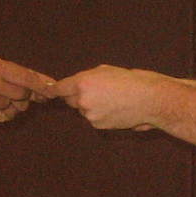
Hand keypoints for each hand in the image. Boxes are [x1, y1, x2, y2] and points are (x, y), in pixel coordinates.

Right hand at [0, 54, 56, 120]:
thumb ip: (9, 70)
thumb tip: (35, 81)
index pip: (26, 77)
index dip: (40, 85)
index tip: (52, 89)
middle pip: (22, 95)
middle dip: (25, 94)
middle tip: (19, 91)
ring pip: (13, 108)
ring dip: (12, 104)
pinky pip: (1, 116)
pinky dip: (2, 112)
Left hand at [49, 66, 174, 129]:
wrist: (148, 99)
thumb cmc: (129, 80)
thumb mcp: (104, 71)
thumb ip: (86, 78)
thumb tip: (76, 86)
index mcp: (82, 82)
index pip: (60, 88)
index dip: (53, 90)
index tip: (47, 92)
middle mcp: (82, 99)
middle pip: (70, 100)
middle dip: (77, 97)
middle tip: (96, 92)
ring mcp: (90, 114)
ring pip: (83, 110)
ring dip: (91, 106)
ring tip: (111, 100)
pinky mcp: (98, 125)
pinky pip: (93, 119)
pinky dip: (100, 115)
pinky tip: (114, 109)